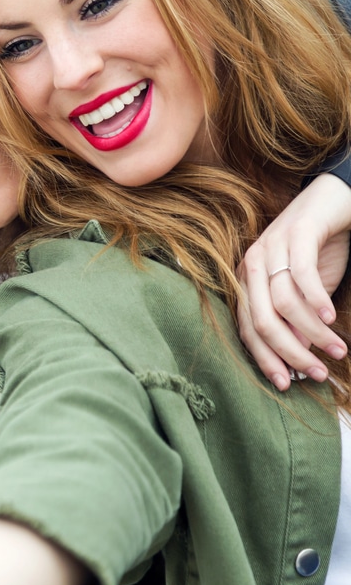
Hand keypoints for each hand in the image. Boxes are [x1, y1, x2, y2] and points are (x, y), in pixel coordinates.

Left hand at [237, 173, 350, 389]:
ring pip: (282, 303)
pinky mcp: (295, 232)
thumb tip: (296, 355)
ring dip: (312, 332)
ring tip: (337, 348)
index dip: (265, 358)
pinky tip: (331, 318)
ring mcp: (270, 246)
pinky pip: (300, 274)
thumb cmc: (319, 248)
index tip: (286, 384)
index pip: (247, 329)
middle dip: (290, 352)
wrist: (335, 199)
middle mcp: (250, 264)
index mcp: (246, 281)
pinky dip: (315, 301)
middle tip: (317, 373)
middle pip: (261, 321)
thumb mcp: (305, 292)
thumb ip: (296, 320)